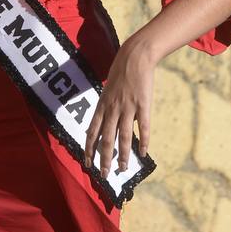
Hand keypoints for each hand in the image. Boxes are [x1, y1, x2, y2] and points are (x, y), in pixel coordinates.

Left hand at [84, 37, 155, 177]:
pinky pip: (143, 127)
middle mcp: (113, 108)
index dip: (89, 149)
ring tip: (123, 169)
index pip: (92, 132)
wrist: (135, 56)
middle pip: (106, 139)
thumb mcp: (108, 89)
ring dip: (122, 155)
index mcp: (102, 105)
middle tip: (104, 175)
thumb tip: (108, 122)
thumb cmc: (120, 71)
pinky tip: (143, 153)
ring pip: (123, 137)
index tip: (87, 163)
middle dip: (104, 159)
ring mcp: (128, 107)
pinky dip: (143, 141)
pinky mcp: (143, 105)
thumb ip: (108, 107)